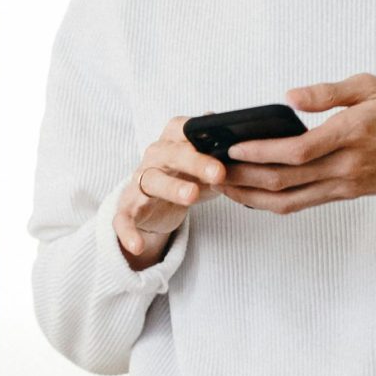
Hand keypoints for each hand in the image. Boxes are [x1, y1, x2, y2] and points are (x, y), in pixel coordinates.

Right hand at [112, 116, 227, 270]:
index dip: (200, 133)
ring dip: (172, 187)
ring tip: (191, 196)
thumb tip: (252, 152)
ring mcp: (140, 182)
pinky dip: (128, 233)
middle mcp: (154, 157)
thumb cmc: (185, 181)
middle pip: (172, 153)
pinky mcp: (128, 208)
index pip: (183, 128)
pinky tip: (138, 246)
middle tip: (219, 172)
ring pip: (152, 180)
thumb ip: (225, 160)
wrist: (156, 208)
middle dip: (195, 161)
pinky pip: (123, 220)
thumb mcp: (208, 170)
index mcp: (174, 142)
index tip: (224, 141)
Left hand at [223, 76, 375, 216]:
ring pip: (288, 200)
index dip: (261, 152)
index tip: (233, 147)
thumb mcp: (373, 87)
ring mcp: (343, 185)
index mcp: (352, 134)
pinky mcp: (342, 194)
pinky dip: (271, 202)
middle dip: (244, 177)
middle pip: (285, 180)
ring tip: (222, 186)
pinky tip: (250, 193)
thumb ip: (329, 92)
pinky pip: (300, 203)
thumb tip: (289, 97)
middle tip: (212, 170)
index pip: (298, 150)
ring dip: (251, 196)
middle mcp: (345, 166)